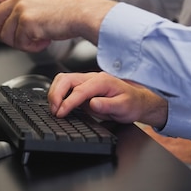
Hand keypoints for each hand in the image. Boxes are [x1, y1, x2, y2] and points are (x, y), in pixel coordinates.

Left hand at [0, 0, 114, 52]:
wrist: (82, 13)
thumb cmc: (68, 11)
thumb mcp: (43, 1)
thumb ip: (24, 8)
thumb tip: (12, 26)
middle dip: (4, 34)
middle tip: (21, 39)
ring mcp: (22, 7)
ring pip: (6, 35)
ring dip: (22, 43)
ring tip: (39, 38)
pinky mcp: (27, 20)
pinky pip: (20, 43)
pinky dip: (32, 47)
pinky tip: (44, 40)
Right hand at [48, 71, 167, 127]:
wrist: (136, 100)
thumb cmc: (131, 103)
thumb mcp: (123, 107)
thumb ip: (108, 105)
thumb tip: (93, 103)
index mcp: (102, 81)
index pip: (79, 90)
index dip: (68, 102)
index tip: (61, 113)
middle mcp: (92, 78)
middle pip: (66, 79)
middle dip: (56, 94)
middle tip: (55, 111)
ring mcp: (86, 82)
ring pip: (63, 80)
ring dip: (55, 93)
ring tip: (54, 108)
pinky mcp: (82, 88)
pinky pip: (65, 86)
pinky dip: (58, 93)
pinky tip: (58, 104)